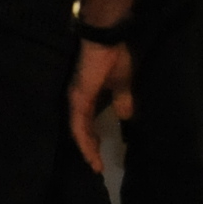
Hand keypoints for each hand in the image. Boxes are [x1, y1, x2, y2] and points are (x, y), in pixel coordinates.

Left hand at [66, 38, 133, 169]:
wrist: (107, 37)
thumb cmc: (115, 55)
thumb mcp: (122, 84)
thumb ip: (122, 100)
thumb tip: (126, 116)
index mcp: (88, 96)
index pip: (87, 123)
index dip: (93, 139)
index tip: (100, 156)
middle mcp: (78, 99)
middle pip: (79, 130)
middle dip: (89, 148)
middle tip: (97, 166)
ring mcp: (76, 98)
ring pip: (77, 131)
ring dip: (86, 148)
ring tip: (95, 165)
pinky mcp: (78, 97)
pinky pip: (77, 124)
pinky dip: (83, 139)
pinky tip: (90, 152)